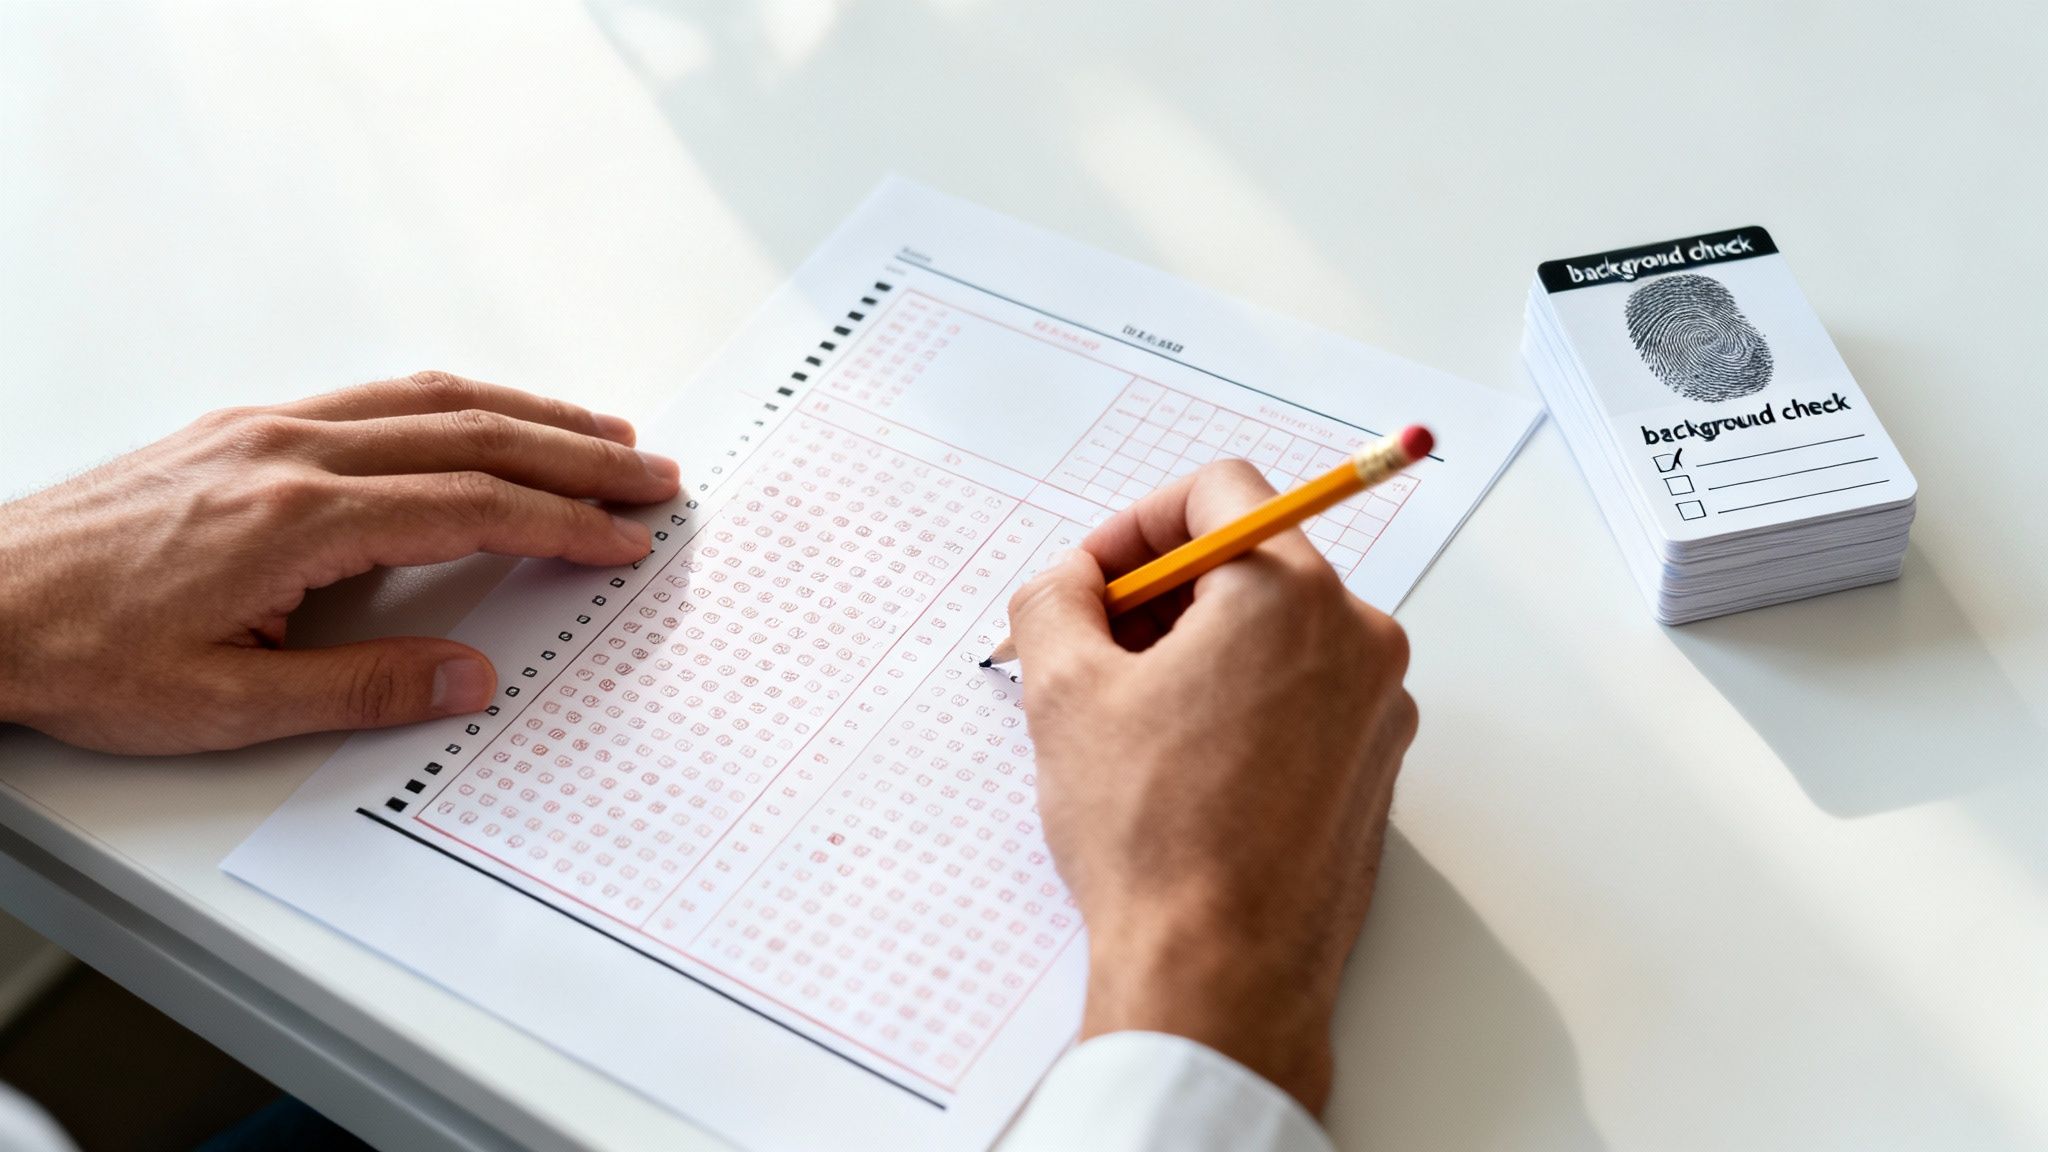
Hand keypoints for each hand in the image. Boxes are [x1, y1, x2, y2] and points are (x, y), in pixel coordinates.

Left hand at [0, 372, 679, 753]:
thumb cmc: (78, 652)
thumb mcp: (223, 706)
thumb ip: (361, 691)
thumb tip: (470, 680)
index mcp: (295, 518)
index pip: (469, 507)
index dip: (561, 522)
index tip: (624, 537)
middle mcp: (289, 453)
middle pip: (471, 434)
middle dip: (576, 452)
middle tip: (651, 471)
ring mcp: (266, 429)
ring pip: (429, 398)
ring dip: (527, 411)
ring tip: (599, 429)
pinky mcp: (243, 429)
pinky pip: (377, 394)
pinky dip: (457, 400)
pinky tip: (484, 415)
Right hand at [1007, 459, 1416, 1112]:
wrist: (1220, 972)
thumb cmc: (1153, 837)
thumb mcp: (1065, 693)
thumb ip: (1056, 599)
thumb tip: (1068, 581)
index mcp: (1290, 594)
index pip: (1221, 490)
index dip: (1137, 522)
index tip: (1094, 577)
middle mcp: (1358, 637)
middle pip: (1252, 561)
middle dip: (1161, 592)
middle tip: (1091, 648)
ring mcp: (1380, 708)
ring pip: (1278, 633)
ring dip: (1198, 649)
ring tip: (1127, 717)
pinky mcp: (1377, 769)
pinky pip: (1306, 697)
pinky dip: (1243, 702)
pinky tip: (1179, 764)